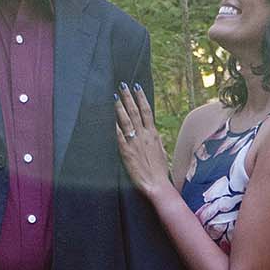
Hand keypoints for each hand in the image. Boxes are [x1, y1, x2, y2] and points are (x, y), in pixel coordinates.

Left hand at [115, 83, 171, 199]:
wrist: (158, 184)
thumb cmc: (160, 171)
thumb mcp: (161, 152)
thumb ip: (155, 141)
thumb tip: (154, 134)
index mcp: (153, 134)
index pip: (147, 111)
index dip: (141, 98)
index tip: (136, 87)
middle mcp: (144, 135)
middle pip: (135, 112)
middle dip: (128, 97)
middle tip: (122, 85)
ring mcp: (135, 143)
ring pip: (127, 120)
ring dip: (120, 107)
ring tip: (114, 96)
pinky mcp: (127, 152)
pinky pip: (119, 136)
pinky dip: (114, 126)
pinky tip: (108, 118)